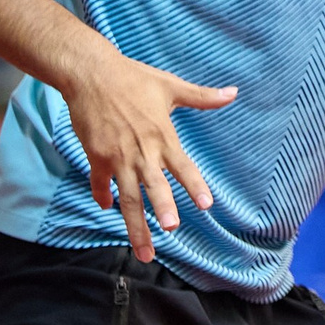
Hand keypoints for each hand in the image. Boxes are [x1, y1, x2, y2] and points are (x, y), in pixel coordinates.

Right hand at [61, 48, 237, 258]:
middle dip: (162, 208)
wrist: (91, 73)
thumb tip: (233, 92)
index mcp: (162, 136)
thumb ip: (202, 97)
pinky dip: (103, 196)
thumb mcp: (170, 85)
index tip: (207, 205)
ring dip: (135, 225)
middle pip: (153, 186)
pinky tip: (107, 208)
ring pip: (128, 196)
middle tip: (172, 229)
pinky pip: (100, 182)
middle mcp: (141, 150)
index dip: (195, 185)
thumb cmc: (133, 78)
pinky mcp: (95, 155)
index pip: (183, 165)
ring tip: (145, 251)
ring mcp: (116, 156)